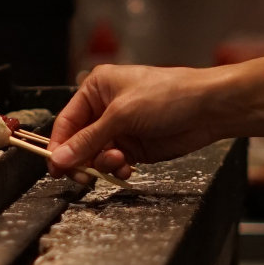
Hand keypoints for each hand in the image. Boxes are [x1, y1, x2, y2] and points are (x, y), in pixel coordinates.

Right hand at [47, 64, 228, 178]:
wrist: (207, 109)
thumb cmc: (167, 95)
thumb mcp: (121, 115)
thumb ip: (88, 140)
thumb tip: (59, 158)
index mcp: (96, 89)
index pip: (66, 121)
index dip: (59, 145)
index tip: (55, 166)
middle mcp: (105, 109)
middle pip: (78, 141)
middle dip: (82, 158)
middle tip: (83, 175)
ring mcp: (120, 129)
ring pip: (96, 155)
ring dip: (103, 164)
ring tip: (118, 162)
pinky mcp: (135, 147)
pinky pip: (115, 163)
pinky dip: (117, 169)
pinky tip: (127, 167)